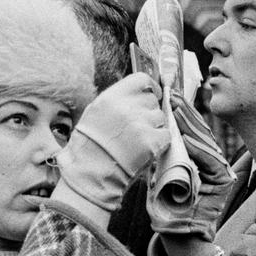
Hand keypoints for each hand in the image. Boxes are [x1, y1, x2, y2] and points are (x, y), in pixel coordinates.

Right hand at [55, 73, 168, 210]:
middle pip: (152, 101)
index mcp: (110, 98)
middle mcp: (126, 107)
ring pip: (160, 118)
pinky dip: (159, 142)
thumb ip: (116, 101)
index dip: (150, 87)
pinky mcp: (151, 141)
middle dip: (148, 113)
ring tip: (138, 141)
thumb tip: (139, 95)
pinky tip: (145, 150)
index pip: (141, 79)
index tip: (152, 95)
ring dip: (154, 128)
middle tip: (136, 128)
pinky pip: (166, 135)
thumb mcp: (94, 114)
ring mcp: (140, 124)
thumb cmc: (89, 148)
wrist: (90, 175)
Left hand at [147, 93, 233, 240]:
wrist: (178, 237)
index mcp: (199, 159)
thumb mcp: (160, 173)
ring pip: (205, 143)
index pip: (190, 130)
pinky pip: (210, 163)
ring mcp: (220, 173)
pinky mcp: (223, 184)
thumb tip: (152, 128)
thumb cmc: (166, 207)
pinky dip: (198, 150)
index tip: (167, 94)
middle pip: (199, 132)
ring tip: (175, 108)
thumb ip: (163, 153)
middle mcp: (212, 163)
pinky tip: (187, 138)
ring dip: (189, 125)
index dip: (180, 112)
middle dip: (184, 112)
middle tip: (170, 94)